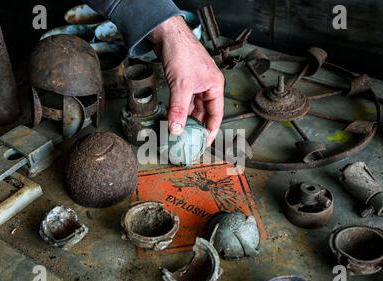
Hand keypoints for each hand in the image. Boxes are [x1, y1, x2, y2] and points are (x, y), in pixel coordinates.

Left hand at [148, 16, 224, 145]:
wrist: (166, 34)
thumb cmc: (182, 51)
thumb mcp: (181, 85)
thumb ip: (178, 109)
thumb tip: (176, 129)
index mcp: (215, 86)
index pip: (216, 115)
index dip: (210, 131)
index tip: (203, 145)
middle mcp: (207, 87)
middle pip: (203, 113)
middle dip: (195, 128)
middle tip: (188, 142)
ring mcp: (194, 85)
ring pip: (192, 108)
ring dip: (185, 120)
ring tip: (179, 134)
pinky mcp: (183, 82)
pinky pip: (183, 102)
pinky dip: (178, 111)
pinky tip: (172, 120)